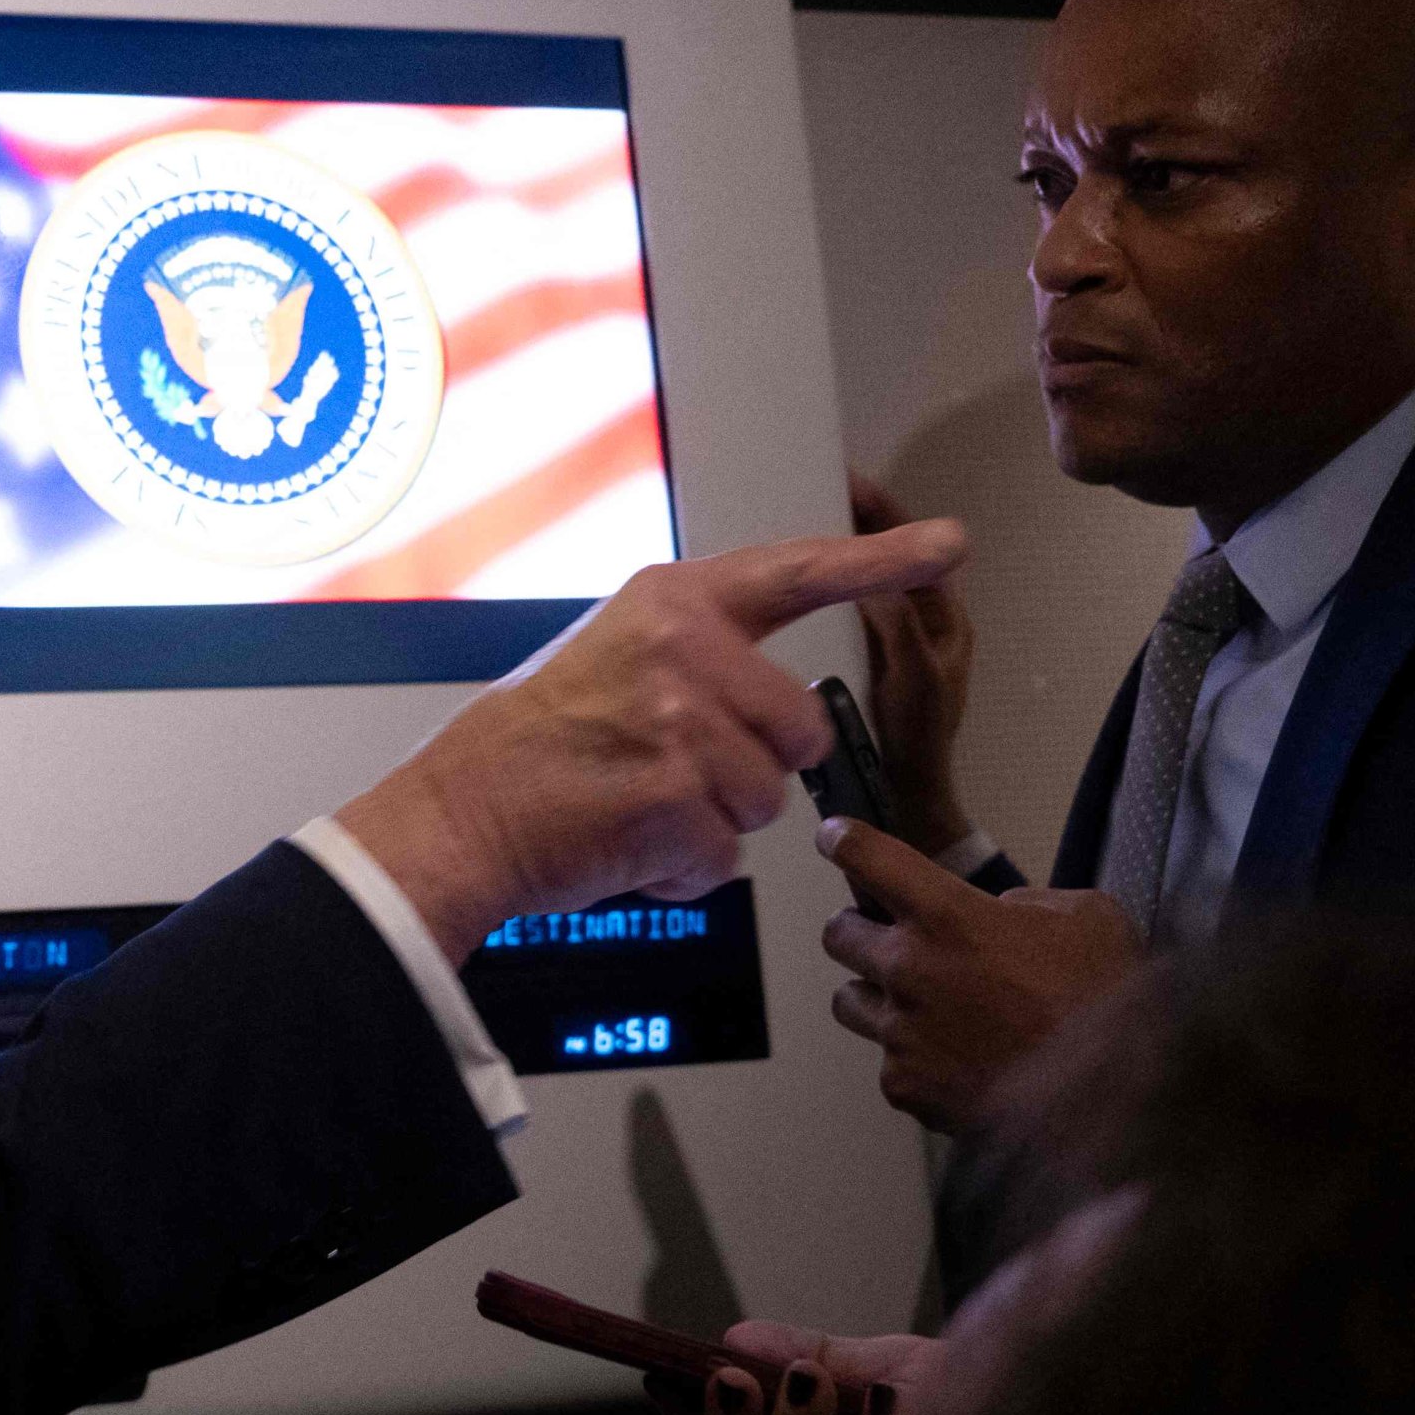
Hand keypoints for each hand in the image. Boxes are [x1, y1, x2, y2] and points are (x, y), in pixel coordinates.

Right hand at [332, 520, 970, 951]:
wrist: (465, 813)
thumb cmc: (539, 745)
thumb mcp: (619, 658)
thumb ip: (699, 660)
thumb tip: (769, 705)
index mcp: (676, 603)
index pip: (798, 572)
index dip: (882, 561)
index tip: (948, 544)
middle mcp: (688, 649)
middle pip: (800, 728)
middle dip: (759, 769)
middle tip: (674, 772)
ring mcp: (684, 722)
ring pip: (769, 801)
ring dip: (716, 824)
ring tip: (641, 805)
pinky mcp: (680, 797)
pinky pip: (726, 856)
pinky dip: (684, 869)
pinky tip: (630, 842)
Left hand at [817, 817, 1143, 1132]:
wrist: (1106, 1096)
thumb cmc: (1102, 1002)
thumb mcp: (1086, 917)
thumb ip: (1030, 903)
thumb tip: (1003, 914)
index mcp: (948, 915)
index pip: (866, 857)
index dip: (844, 841)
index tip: (835, 839)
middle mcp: (909, 969)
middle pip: (837, 933)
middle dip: (858, 929)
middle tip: (888, 937)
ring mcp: (900, 1032)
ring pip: (849, 1001)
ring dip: (875, 995)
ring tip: (920, 1005)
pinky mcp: (903, 1085)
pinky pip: (888, 1062)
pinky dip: (913, 1058)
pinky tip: (956, 1061)